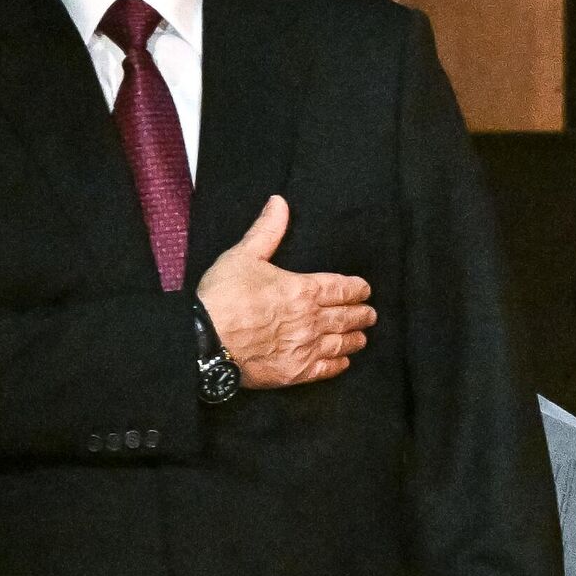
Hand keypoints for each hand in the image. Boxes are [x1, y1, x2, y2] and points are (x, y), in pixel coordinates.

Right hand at [195, 196, 376, 388]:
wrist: (204, 341)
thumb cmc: (222, 297)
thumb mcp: (243, 256)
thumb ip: (267, 230)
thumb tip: (279, 202)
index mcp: (303, 289)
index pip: (341, 288)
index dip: (357, 289)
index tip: (364, 290)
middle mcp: (311, 320)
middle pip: (346, 317)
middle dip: (361, 314)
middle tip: (371, 315)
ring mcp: (305, 348)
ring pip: (340, 343)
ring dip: (354, 339)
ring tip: (362, 338)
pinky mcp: (295, 373)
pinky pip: (325, 370)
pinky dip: (338, 365)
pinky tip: (343, 362)